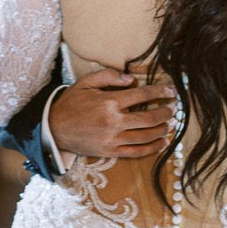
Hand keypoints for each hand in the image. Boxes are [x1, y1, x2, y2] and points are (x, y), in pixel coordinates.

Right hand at [49, 69, 179, 160]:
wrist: (53, 129)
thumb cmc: (71, 103)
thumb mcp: (86, 82)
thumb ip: (109, 76)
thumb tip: (132, 79)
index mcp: (109, 102)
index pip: (142, 95)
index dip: (160, 91)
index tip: (171, 90)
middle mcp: (113, 121)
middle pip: (149, 118)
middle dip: (165, 112)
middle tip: (173, 108)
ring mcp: (112, 139)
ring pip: (145, 136)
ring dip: (162, 129)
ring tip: (170, 124)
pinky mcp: (110, 152)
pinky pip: (136, 152)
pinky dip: (152, 148)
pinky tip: (162, 142)